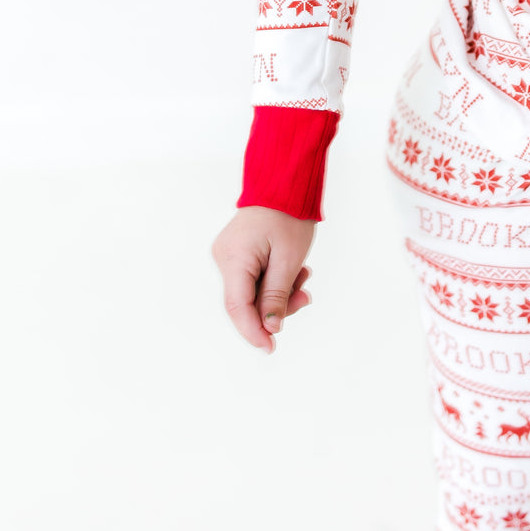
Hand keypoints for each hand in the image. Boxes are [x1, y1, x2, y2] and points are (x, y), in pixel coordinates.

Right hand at [211, 206, 315, 352]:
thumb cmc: (288, 214)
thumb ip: (276, 295)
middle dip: (276, 306)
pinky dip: (274, 281)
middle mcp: (224, 257)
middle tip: (305, 297)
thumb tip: (270, 328)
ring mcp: (229, 254)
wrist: (284, 182)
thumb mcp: (289, 258)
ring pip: (251, 291)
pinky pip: (253, 278)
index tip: (270, 348)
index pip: (237, 307)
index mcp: (233, 257)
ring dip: (280, 292)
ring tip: (304, 276)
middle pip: (245, 301)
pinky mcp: (238, 253)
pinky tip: (295, 271)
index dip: (253, 331)